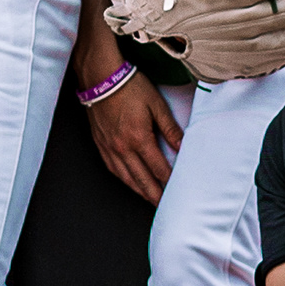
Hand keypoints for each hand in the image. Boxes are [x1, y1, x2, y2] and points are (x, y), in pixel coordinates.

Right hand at [82, 54, 178, 202]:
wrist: (101, 77)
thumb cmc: (130, 87)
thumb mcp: (157, 105)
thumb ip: (171, 129)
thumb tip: (183, 147)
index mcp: (139, 139)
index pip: (159, 169)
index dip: (170, 182)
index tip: (180, 191)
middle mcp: (122, 148)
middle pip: (142, 180)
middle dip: (156, 195)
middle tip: (166, 207)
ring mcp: (110, 148)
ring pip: (127, 178)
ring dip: (140, 191)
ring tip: (151, 199)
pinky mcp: (101, 144)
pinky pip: (113, 169)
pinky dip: (124, 180)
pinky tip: (131, 183)